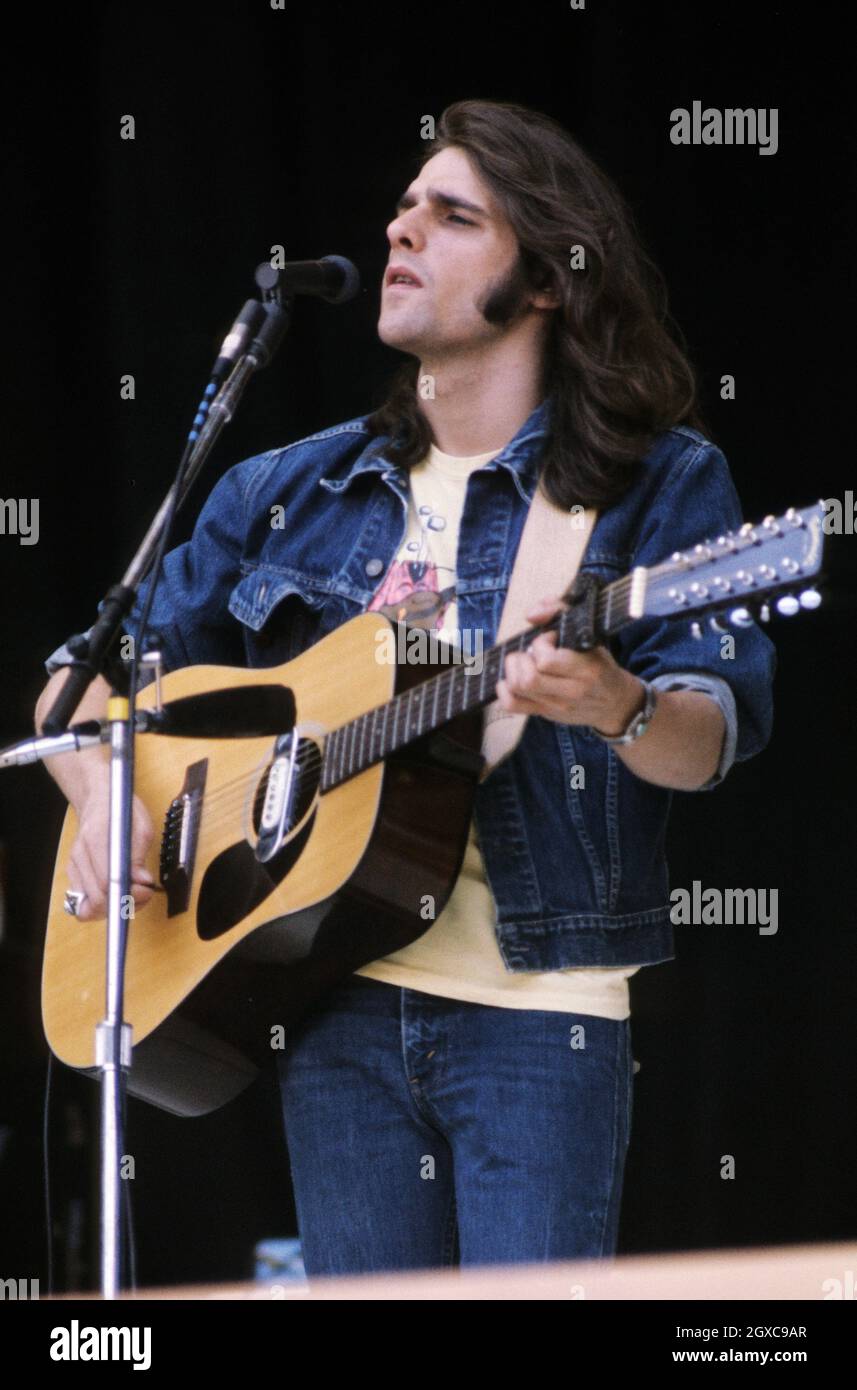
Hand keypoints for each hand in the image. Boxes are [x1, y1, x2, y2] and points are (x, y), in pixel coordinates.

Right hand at [67, 778, 155, 921]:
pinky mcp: (73, 875)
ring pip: (88, 907)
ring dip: (113, 909)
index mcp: (96, 839)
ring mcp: (74, 866)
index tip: (145, 889)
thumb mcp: (141, 825)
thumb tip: (142, 881)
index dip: (129, 892)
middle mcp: (80, 855)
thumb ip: (139, 855)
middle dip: (123, 903)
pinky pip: (82, 904)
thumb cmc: (121, 810)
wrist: (98, 800)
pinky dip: (101, 906)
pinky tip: (117, 896)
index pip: (107, 881)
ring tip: (132, 896)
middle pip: (97, 899)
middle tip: (143, 894)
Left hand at [496, 593, 645, 733]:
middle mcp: (571, 691)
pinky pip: (513, 705)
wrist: (615, 703)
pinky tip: (511, 680)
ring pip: (518, 689)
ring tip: (524, 664)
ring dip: (512, 671)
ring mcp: (556, 705)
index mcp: (585, 669)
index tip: (550, 639)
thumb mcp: (592, 635)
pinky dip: (504, 690)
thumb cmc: (600, 665)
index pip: (546, 660)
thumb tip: (531, 614)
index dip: (540, 643)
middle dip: (521, 658)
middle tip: (531, 653)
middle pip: (528, 678)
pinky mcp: (545, 714)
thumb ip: (561, 611)